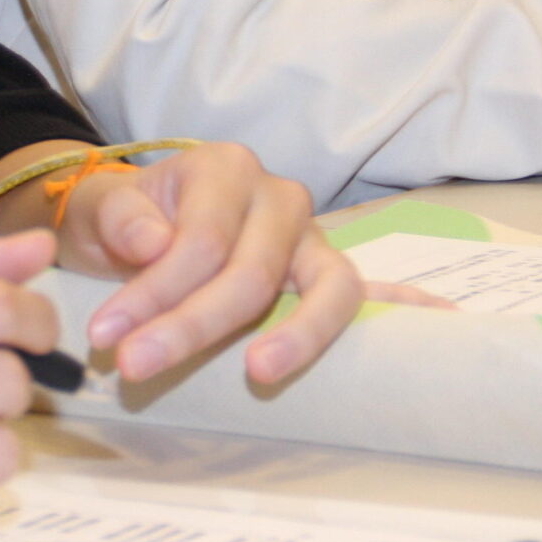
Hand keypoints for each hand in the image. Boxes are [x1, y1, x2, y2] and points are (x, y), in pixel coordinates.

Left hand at [44, 142, 437, 386]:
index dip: (155, 294)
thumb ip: (119, 218)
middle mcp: (279, 196)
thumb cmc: (122, 220)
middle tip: (134, 368)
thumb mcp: (99, 210)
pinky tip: (442, 322)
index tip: (106, 339)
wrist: (133, 227)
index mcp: (226, 167)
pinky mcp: (325, 274)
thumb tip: (152, 244)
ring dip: (295, 338)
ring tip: (259, 374)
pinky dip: (407, 305)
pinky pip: (367, 294)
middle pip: (251, 273)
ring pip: (326, 288)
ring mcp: (310, 238)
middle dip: (193, 326)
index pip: (201, 241)